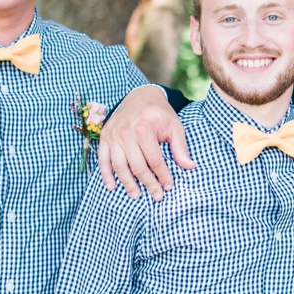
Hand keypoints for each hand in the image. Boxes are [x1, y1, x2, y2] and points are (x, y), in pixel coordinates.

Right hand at [98, 86, 192, 200]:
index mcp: (145, 129)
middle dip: (148, 183)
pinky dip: (105, 174)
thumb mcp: (175, 127)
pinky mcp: (105, 137)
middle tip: (156, 196)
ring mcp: (113, 135)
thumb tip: (190, 167)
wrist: (140, 97)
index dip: (162, 176)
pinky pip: (103, 159)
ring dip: (127, 183)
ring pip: (119, 165)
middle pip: (137, 166)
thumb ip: (180, 148)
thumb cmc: (160, 114)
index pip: (155, 160)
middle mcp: (126, 133)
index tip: (168, 187)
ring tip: (136, 196)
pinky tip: (112, 186)